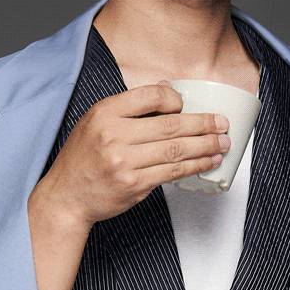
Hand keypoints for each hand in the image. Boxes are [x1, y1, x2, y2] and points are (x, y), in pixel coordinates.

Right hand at [35, 83, 231, 230]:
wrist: (66, 196)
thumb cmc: (84, 158)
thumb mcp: (96, 121)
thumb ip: (128, 108)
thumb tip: (168, 92)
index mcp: (106, 113)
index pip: (151, 96)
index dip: (175, 99)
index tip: (187, 105)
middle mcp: (115, 135)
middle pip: (170, 125)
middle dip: (203, 124)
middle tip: (222, 124)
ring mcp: (125, 162)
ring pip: (176, 151)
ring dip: (205, 147)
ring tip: (222, 144)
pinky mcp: (134, 185)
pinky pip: (172, 173)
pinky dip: (194, 167)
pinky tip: (207, 162)